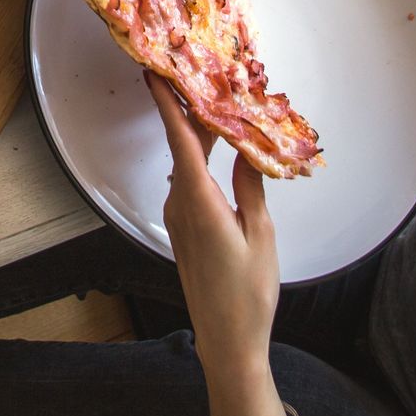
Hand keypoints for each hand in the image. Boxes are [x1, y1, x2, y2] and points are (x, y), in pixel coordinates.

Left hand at [149, 72, 281, 361]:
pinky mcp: (184, 228)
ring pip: (187, 164)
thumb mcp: (261, 235)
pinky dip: (203, 161)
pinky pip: (190, 182)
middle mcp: (181, 205)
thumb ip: (251, 188)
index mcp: (199, 203)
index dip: (167, 107)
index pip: (180, 143)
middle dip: (191, 112)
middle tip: (204, 76)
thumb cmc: (248, 293)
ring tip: (220, 105)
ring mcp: (179, 217)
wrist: (227, 339)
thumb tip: (247, 150)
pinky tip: (221, 150)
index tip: (154, 75)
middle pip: (184, 148)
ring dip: (200, 136)